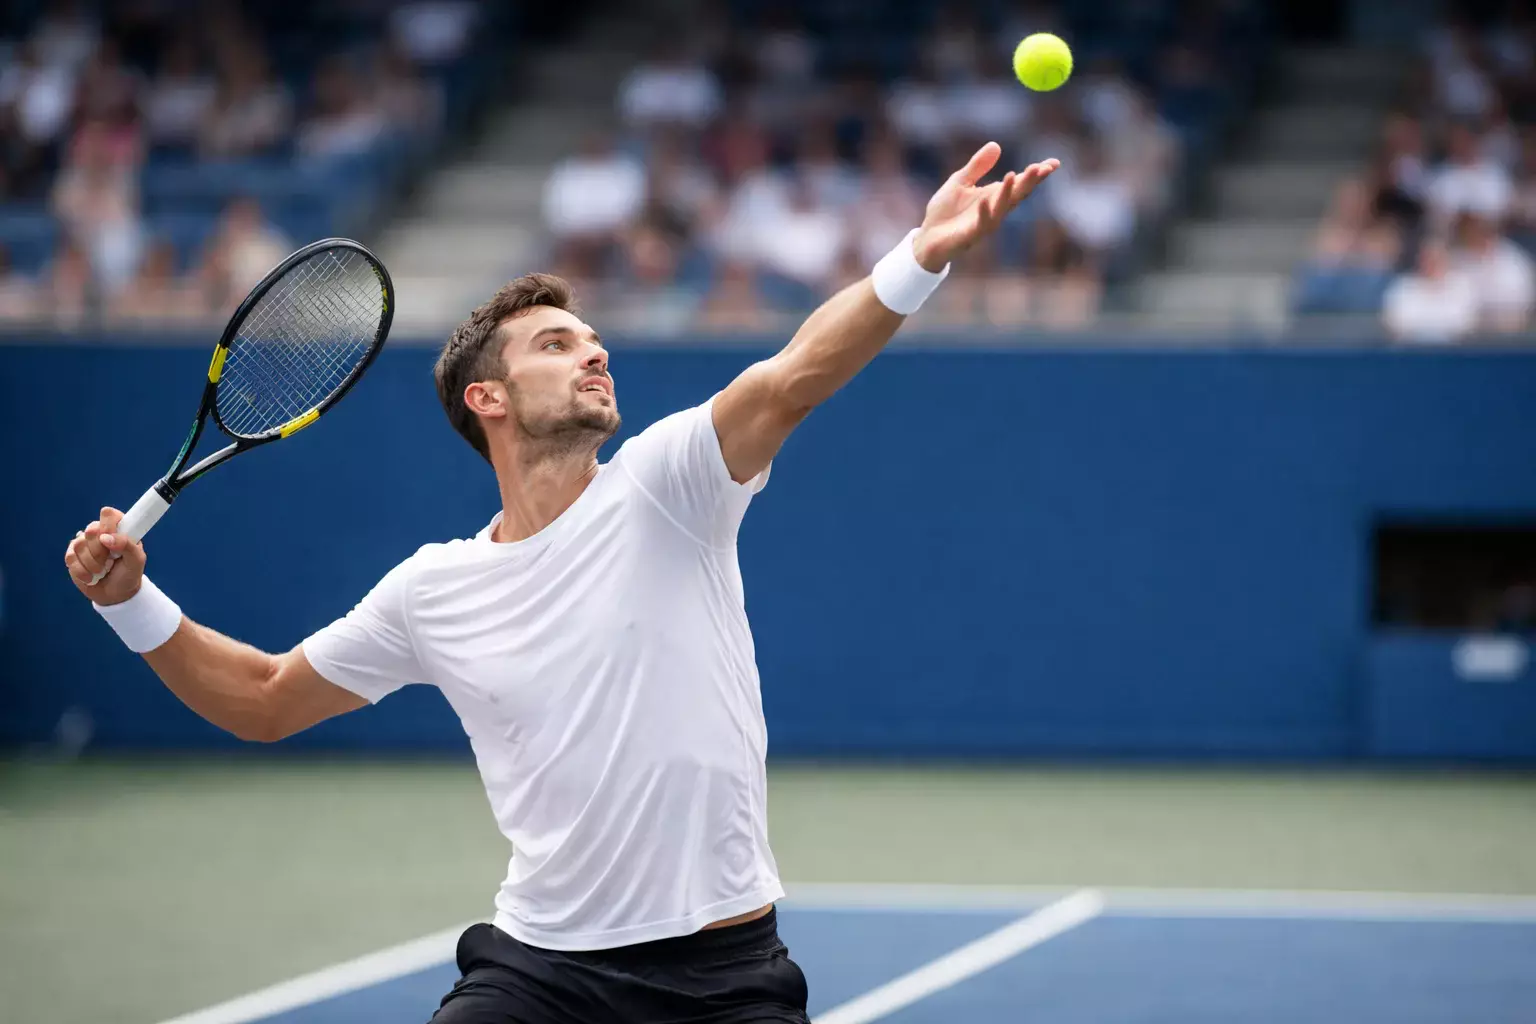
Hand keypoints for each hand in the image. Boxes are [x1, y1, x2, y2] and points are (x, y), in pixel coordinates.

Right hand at [64, 506, 145, 605]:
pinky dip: (81, 571)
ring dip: (92, 564)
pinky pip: (70, 558)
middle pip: (91, 530)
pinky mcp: (72, 555)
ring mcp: (84, 543)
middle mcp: (100, 532)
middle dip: (100, 552)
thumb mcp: (136, 561)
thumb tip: (106, 537)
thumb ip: (127, 545)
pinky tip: (91, 577)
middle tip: (110, 562)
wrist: (115, 594)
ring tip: (102, 571)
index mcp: (118, 528)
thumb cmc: (128, 574)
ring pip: (79, 545)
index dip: (108, 527)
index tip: (111, 542)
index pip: (108, 514)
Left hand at [913, 142, 1059, 270]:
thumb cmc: (945, 212)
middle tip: (1043, 168)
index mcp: (993, 196)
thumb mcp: (960, 182)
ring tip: (1015, 175)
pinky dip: (984, 212)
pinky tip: (985, 199)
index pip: (1019, 184)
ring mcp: (983, 224)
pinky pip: (980, 224)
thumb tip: (996, 145)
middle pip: (1017, 195)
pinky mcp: (969, 236)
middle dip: (1030, 182)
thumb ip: (977, 166)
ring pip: (1001, 208)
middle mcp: (993, 210)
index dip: (1036, 175)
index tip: (1053, 163)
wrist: (927, 239)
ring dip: (1009, 193)